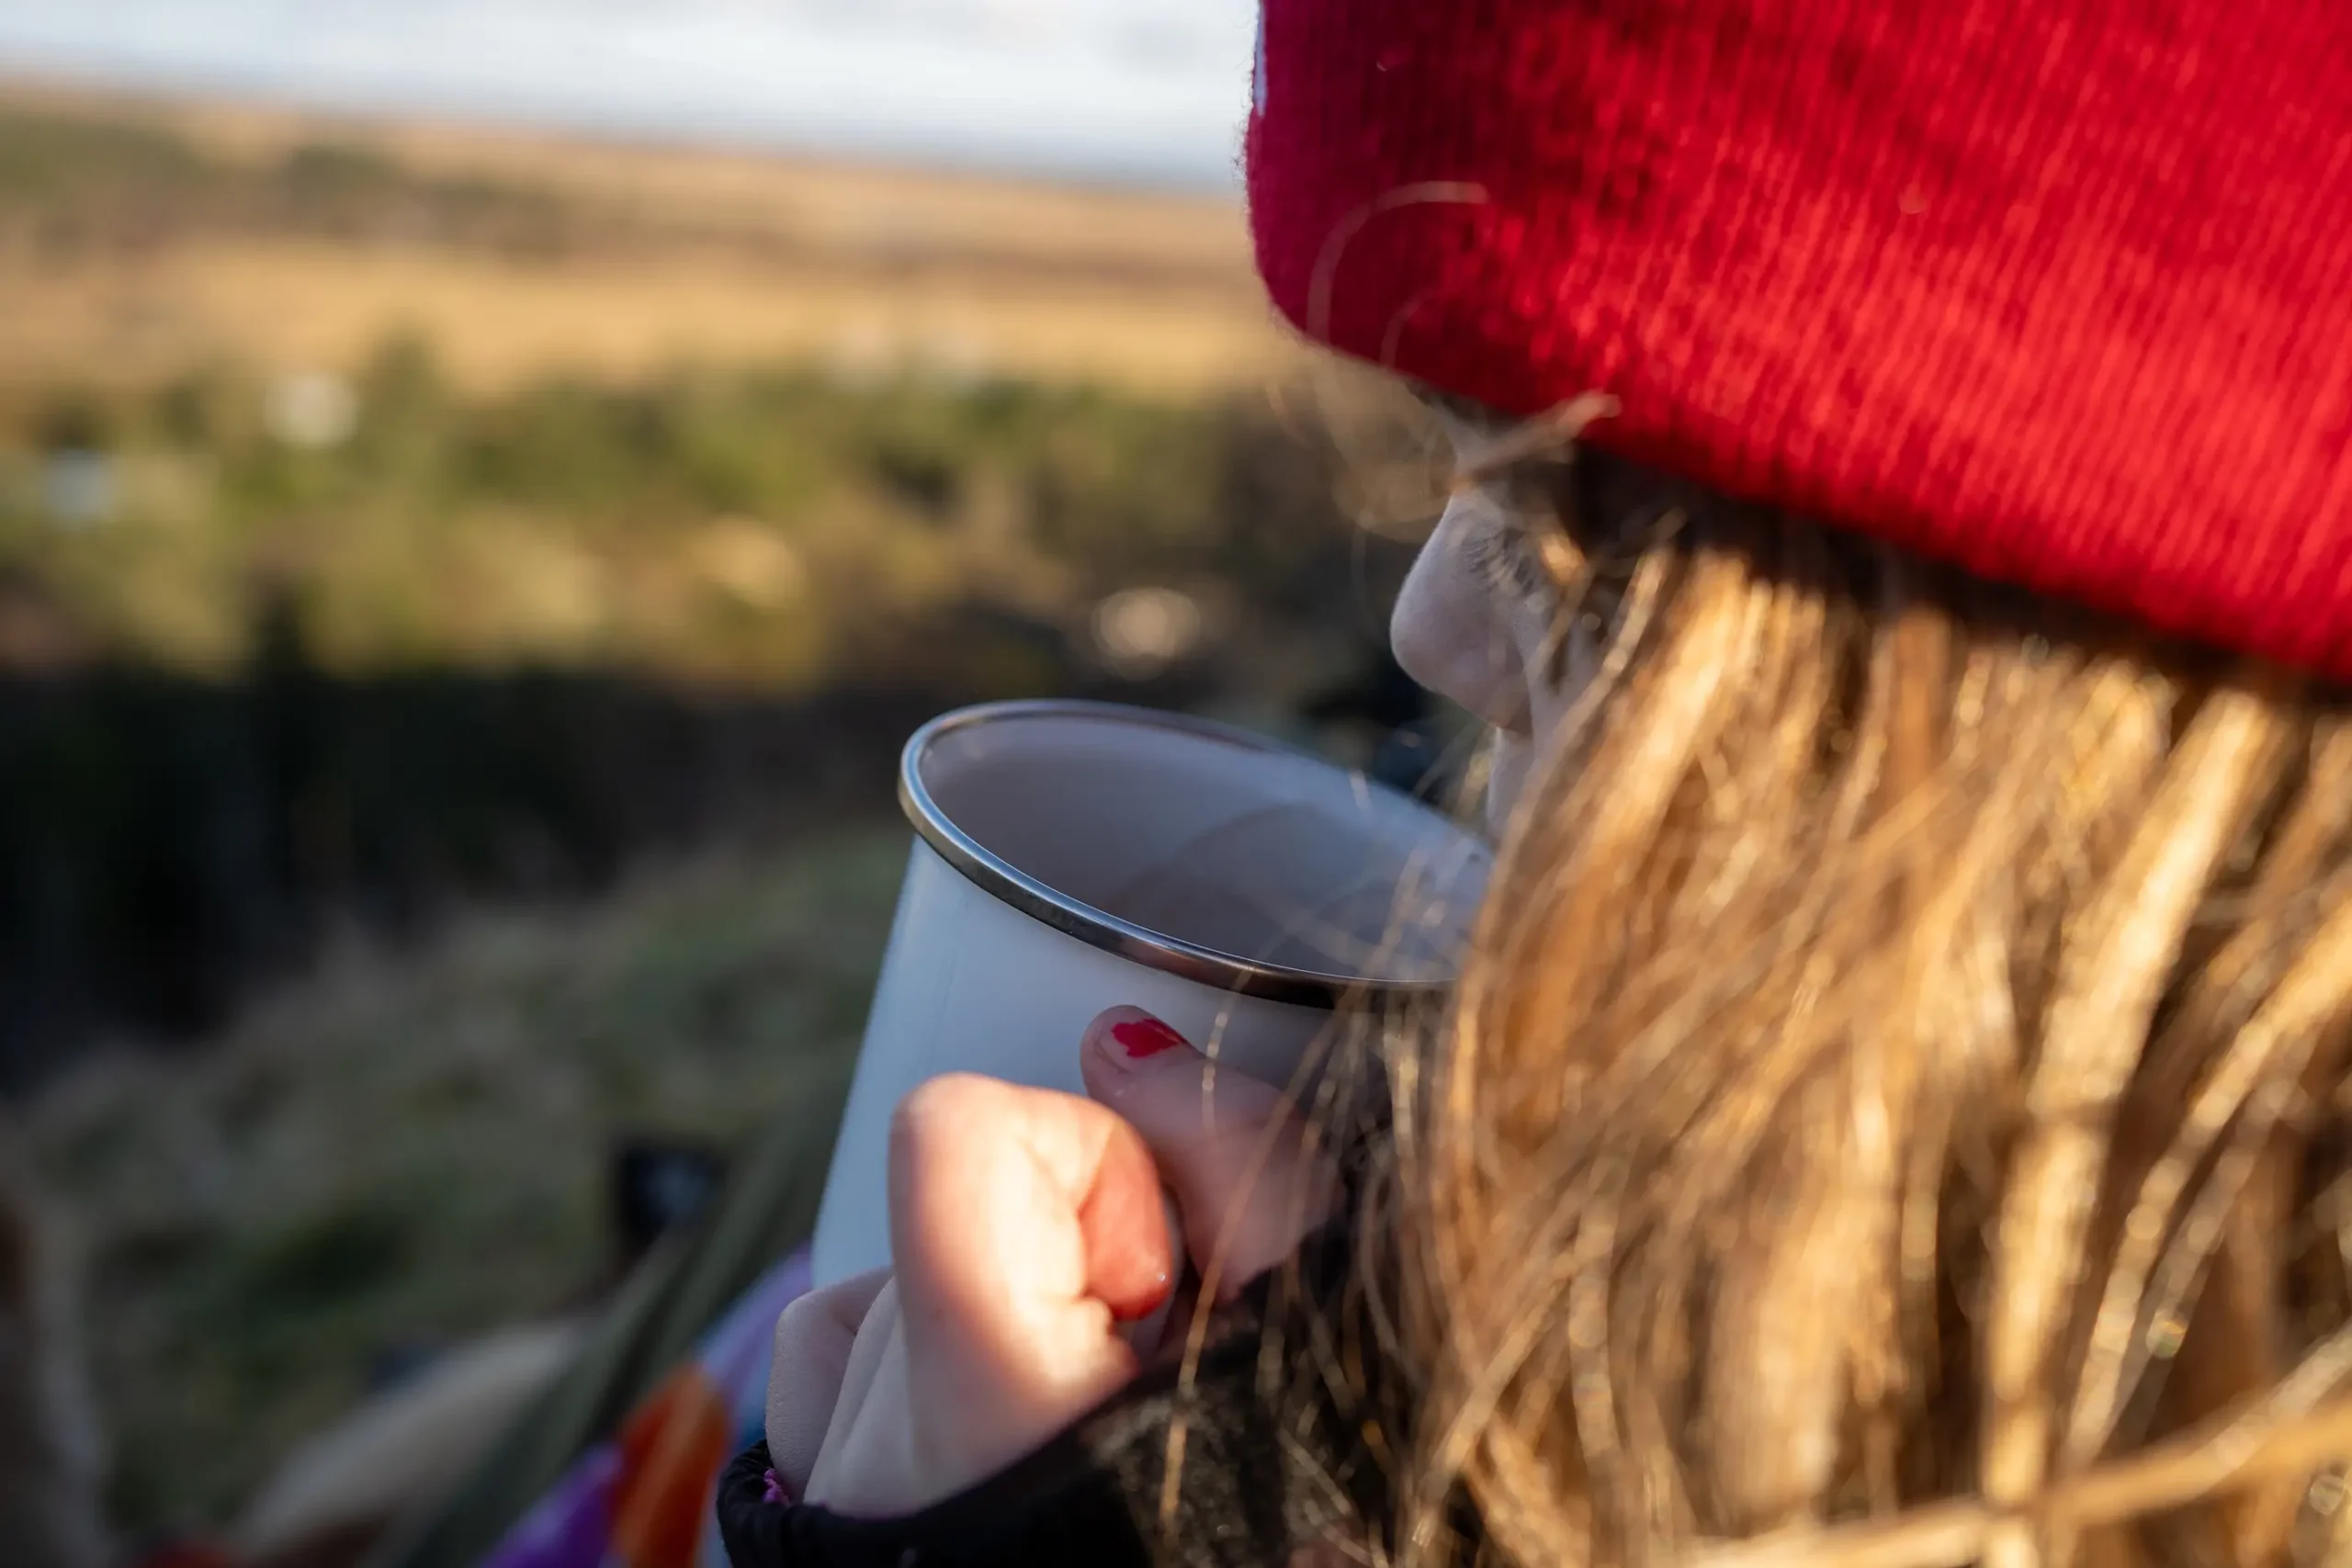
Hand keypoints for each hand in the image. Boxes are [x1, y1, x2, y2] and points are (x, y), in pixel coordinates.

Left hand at [763, 1007, 1339, 1519]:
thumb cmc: (1249, 1540)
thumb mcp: (1310, 1359)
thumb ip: (1248, 1171)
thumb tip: (1123, 1045)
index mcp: (980, 1394)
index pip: (960, 1132)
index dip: (1090, 1168)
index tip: (1156, 1284)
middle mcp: (869, 1443)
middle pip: (952, 1214)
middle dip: (1074, 1270)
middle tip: (1146, 1383)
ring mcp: (831, 1486)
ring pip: (894, 1294)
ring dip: (996, 1331)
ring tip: (1081, 1440)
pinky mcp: (814, 1516)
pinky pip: (842, 1376)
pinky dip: (921, 1387)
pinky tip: (1005, 1456)